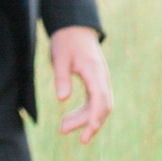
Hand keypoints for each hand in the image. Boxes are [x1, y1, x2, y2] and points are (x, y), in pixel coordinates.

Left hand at [49, 25, 111, 144]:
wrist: (75, 28)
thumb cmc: (66, 41)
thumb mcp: (60, 57)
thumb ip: (61, 77)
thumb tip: (61, 99)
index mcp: (94, 71)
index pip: (100, 99)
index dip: (95, 117)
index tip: (87, 132)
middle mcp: (102, 77)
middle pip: (101, 106)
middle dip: (87, 122)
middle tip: (62, 130)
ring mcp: (100, 80)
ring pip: (98, 106)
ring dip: (84, 119)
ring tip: (63, 127)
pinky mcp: (96, 82)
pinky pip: (95, 101)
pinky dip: (85, 112)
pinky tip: (72, 118)